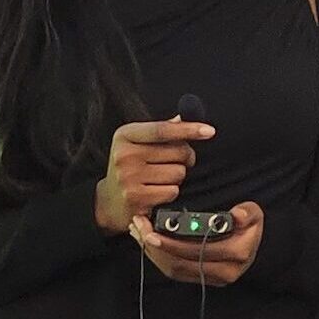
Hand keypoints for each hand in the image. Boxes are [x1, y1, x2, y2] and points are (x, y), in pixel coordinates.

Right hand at [94, 117, 210, 234]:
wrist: (109, 201)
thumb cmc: (129, 167)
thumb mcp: (137, 143)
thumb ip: (160, 130)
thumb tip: (183, 117)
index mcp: (125, 135)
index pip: (163, 129)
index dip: (189, 129)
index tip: (209, 130)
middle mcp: (125, 155)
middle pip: (178, 152)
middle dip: (185, 157)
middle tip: (175, 162)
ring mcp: (129, 177)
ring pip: (178, 173)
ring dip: (177, 177)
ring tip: (161, 178)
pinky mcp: (136, 198)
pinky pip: (172, 191)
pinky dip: (170, 192)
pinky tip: (157, 192)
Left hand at [131, 202, 264, 285]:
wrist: (254, 245)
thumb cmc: (250, 227)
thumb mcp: (254, 215)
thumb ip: (247, 213)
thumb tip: (237, 216)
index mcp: (236, 255)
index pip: (198, 251)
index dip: (172, 243)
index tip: (153, 230)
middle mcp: (223, 272)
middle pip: (180, 263)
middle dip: (156, 246)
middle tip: (139, 228)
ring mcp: (210, 278)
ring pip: (174, 269)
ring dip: (153, 252)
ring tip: (138, 231)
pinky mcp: (200, 279)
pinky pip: (174, 271)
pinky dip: (158, 256)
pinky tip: (147, 241)